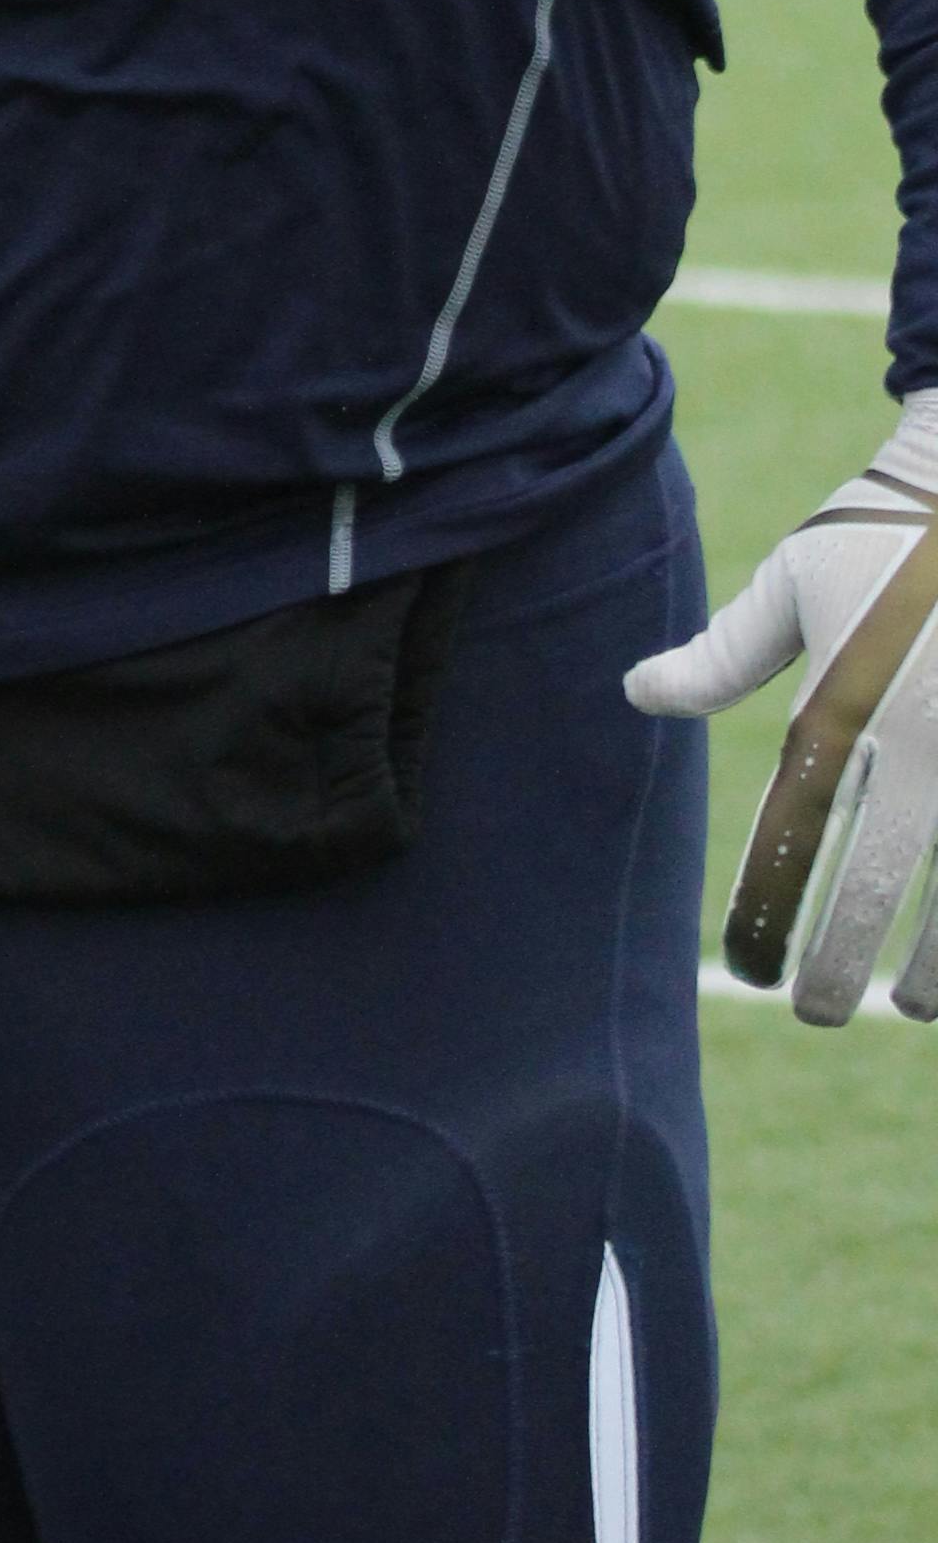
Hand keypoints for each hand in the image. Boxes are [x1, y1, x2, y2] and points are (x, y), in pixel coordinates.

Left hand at [628, 397, 937, 1023]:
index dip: (767, 911)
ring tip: (906, 1005)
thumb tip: (636, 692)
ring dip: (936, 969)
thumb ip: (722, 655)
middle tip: (811, 1012)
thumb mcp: (793, 581)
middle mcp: (927, 738)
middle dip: (839, 964)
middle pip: (878, 881)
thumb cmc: (882, 530)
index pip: (794, 832)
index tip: (744, 970)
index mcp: (850, 701)